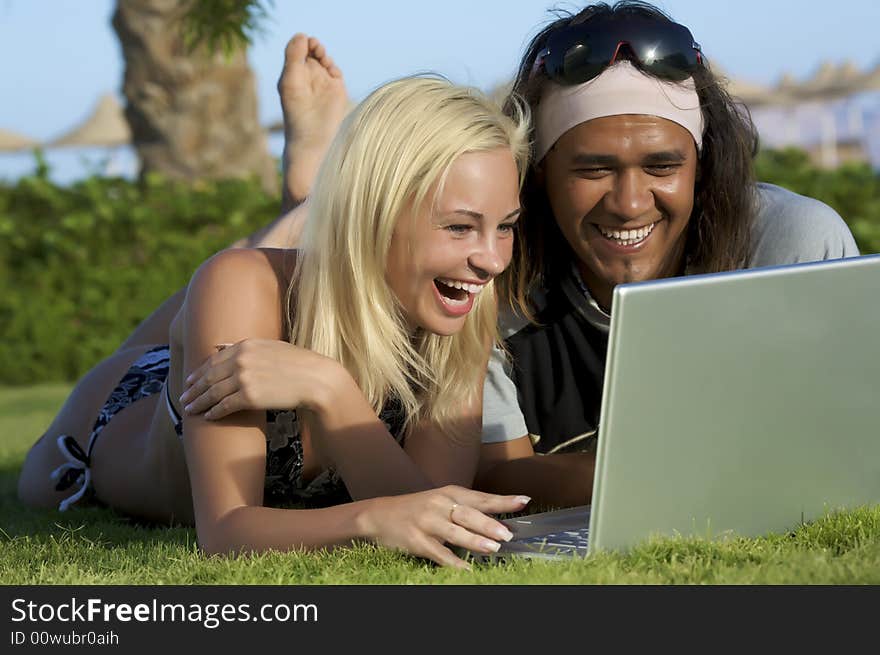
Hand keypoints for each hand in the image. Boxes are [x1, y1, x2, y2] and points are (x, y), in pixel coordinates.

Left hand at [180, 339, 342, 418]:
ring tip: (190, 410)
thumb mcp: (270, 347)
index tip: (191, 380)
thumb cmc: (298, 364)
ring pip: (213, 392)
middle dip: (194, 389)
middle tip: (184, 398)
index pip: (214, 359)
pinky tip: (208, 416)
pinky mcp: (249, 396)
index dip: (199, 372)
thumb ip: (245, 347)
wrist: (315, 379)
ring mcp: (244, 378)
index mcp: (246, 345)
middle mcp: (241, 359)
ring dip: (199, 402)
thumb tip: (220, 345)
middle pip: (209, 376)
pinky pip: (224, 406)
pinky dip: (214, 412)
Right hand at [356, 485, 530, 568]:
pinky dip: (454, 562)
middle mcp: (439, 504)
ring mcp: (427, 522)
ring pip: (455, 532)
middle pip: (469, 514)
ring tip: (493, 548)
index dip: (503, 500)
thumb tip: (499, 521)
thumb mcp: (442, 501)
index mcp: (449, 493)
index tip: (524, 501)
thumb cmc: (418, 509)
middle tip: (508, 533)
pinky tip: (467, 568)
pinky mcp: (417, 541)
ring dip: (475, 540)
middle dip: (489, 523)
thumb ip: (467, 509)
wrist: (379, 515)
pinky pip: (439, 553)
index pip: (481, 497)